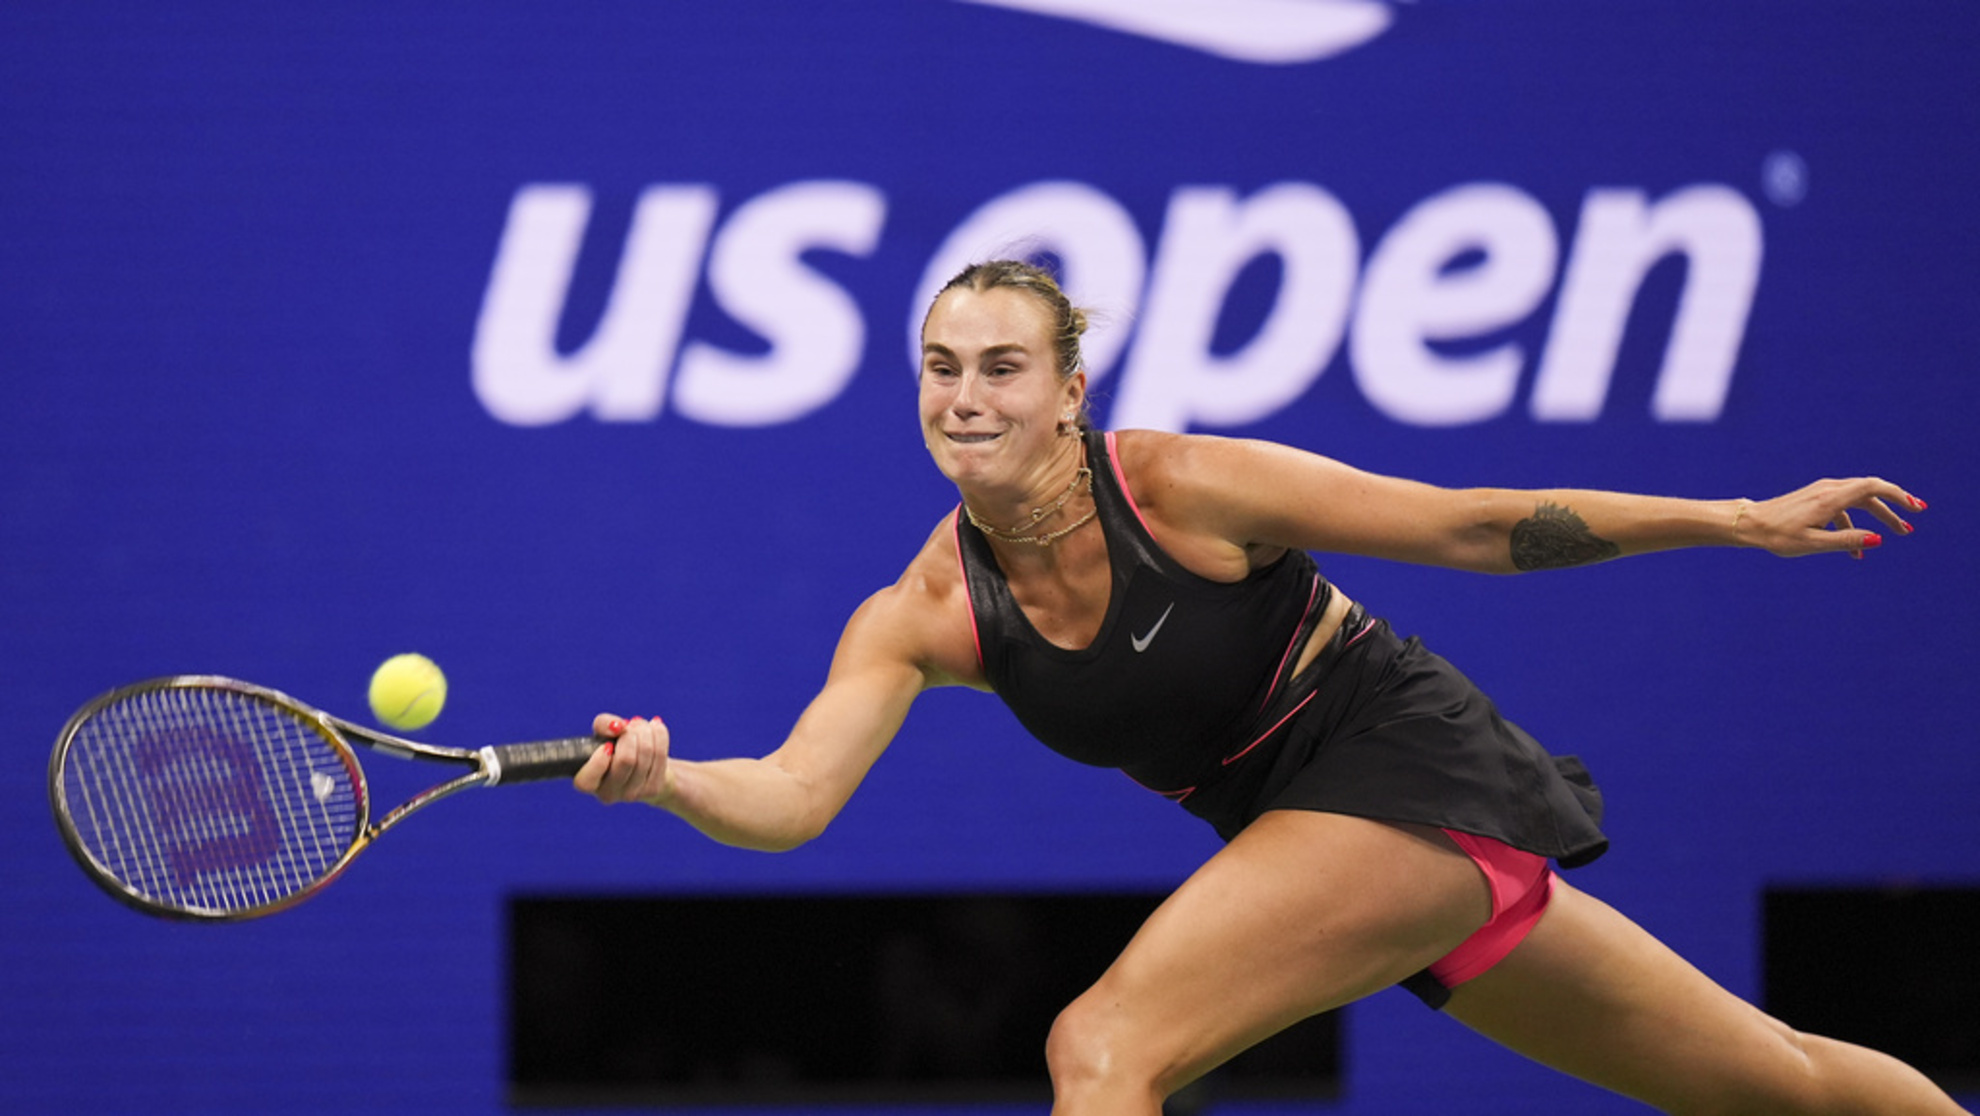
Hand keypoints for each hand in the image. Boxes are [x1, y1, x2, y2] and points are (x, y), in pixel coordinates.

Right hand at [574, 713, 671, 803]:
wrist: (644, 764)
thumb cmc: (616, 747)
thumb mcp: (603, 733)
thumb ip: (602, 725)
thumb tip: (617, 726)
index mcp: (588, 783)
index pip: (587, 779)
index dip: (599, 759)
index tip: (608, 745)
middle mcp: (608, 794)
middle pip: (626, 759)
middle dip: (630, 734)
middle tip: (629, 727)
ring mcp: (632, 795)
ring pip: (646, 752)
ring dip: (645, 730)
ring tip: (641, 726)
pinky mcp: (652, 789)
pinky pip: (660, 753)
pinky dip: (659, 734)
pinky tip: (655, 729)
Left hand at [1738, 477, 1924, 557]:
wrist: (1748, 524)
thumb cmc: (1777, 536)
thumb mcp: (1813, 544)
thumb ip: (1846, 541)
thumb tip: (1878, 539)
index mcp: (1830, 499)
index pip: (1873, 488)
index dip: (1898, 495)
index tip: (1916, 509)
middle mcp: (1828, 490)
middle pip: (1870, 493)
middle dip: (1892, 509)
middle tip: (1909, 527)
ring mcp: (1821, 492)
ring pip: (1858, 500)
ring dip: (1876, 517)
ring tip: (1892, 535)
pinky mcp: (1815, 498)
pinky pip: (1843, 508)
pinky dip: (1853, 524)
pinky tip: (1855, 550)